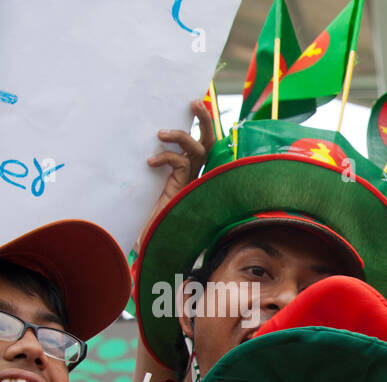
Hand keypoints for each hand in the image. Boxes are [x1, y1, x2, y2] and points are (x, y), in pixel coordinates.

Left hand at [133, 98, 215, 252]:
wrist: (150, 239)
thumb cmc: (149, 213)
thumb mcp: (149, 183)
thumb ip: (154, 166)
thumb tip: (142, 145)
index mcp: (190, 172)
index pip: (202, 143)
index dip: (202, 124)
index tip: (195, 103)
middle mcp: (195, 175)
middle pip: (209, 142)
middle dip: (205, 120)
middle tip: (196, 102)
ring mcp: (191, 182)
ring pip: (198, 150)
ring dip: (180, 136)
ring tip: (160, 133)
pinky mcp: (183, 188)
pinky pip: (180, 163)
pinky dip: (165, 157)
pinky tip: (150, 163)